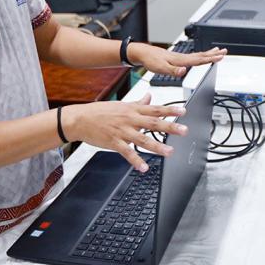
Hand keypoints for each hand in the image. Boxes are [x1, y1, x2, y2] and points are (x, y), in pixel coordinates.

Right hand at [66, 94, 187, 171]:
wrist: (80, 118)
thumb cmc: (100, 111)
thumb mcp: (122, 104)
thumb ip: (138, 103)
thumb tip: (150, 96)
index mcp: (133, 109)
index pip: (155, 109)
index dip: (170, 110)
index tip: (183, 111)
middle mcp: (130, 119)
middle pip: (153, 123)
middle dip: (170, 127)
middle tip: (184, 131)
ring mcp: (122, 131)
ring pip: (142, 139)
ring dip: (157, 146)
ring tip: (169, 152)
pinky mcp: (114, 142)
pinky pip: (127, 153)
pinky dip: (136, 160)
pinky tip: (144, 167)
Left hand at [130, 42, 226, 76]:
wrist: (143, 53)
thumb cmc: (151, 61)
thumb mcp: (161, 68)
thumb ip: (173, 70)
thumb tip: (183, 71)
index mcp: (180, 60)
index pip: (199, 60)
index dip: (210, 59)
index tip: (221, 56)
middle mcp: (182, 57)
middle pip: (201, 55)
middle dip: (213, 54)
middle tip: (225, 51)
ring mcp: (180, 57)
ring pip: (198, 55)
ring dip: (209, 53)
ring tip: (218, 51)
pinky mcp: (177, 58)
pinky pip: (193, 56)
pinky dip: (200, 55)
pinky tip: (201, 56)